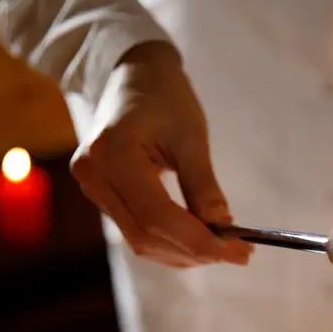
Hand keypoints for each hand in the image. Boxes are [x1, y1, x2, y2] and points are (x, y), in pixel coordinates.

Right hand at [70, 42, 251, 267]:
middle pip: (146, 234)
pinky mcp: (101, 195)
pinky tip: (198, 242)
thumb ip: (204, 184)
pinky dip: (169, 243)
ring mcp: (93, 187)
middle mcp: (94, 175)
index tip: (240, 252)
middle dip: (195, 251)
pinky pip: (135, 231)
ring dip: (183, 254)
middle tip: (238, 254)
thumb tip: (222, 229)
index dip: (200, 242)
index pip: (158, 216)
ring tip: (222, 249)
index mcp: (113, 153)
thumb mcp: (192, 136)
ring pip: (139, 240)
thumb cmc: (166, 98)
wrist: (135, 77)